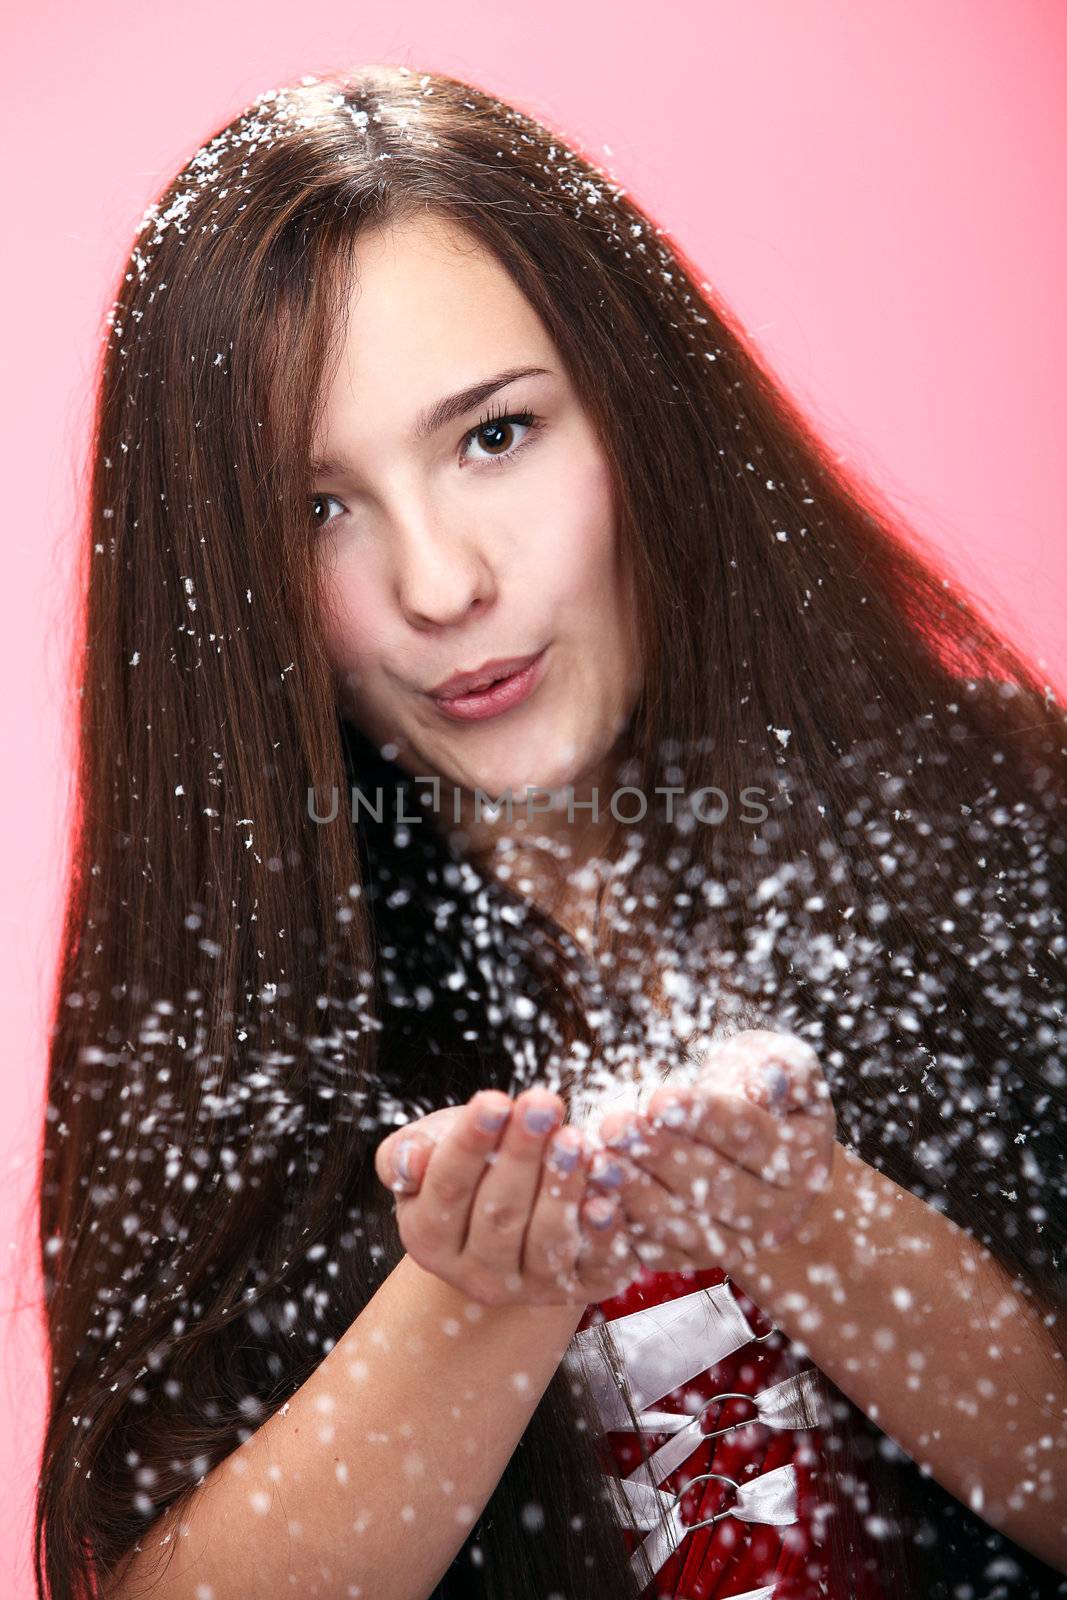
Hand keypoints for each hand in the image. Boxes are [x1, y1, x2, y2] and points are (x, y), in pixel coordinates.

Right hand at [373, 1089, 640, 1306]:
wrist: (517, 1212)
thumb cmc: (470, 1164)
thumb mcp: (429, 1149)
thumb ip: (406, 1153)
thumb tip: (410, 1162)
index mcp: (429, 1237)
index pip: (447, 1188)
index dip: (470, 1143)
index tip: (494, 1100)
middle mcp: (476, 1274)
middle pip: (498, 1214)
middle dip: (521, 1154)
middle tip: (542, 1103)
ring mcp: (529, 1287)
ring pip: (545, 1242)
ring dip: (561, 1188)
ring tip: (574, 1139)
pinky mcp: (580, 1288)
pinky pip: (595, 1268)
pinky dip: (604, 1234)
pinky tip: (608, 1196)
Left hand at [586, 1029, 837, 1273]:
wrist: (748, 1141)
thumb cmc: (757, 1083)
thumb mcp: (784, 1062)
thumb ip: (784, 1070)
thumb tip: (767, 1085)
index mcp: (806, 1158)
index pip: (753, 1139)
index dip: (705, 1118)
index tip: (658, 1098)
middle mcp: (779, 1211)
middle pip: (718, 1187)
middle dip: (662, 1156)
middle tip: (614, 1126)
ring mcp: (739, 1242)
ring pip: (688, 1226)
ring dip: (638, 1195)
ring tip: (598, 1162)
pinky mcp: (697, 1257)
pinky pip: (661, 1250)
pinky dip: (626, 1228)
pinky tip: (592, 1199)